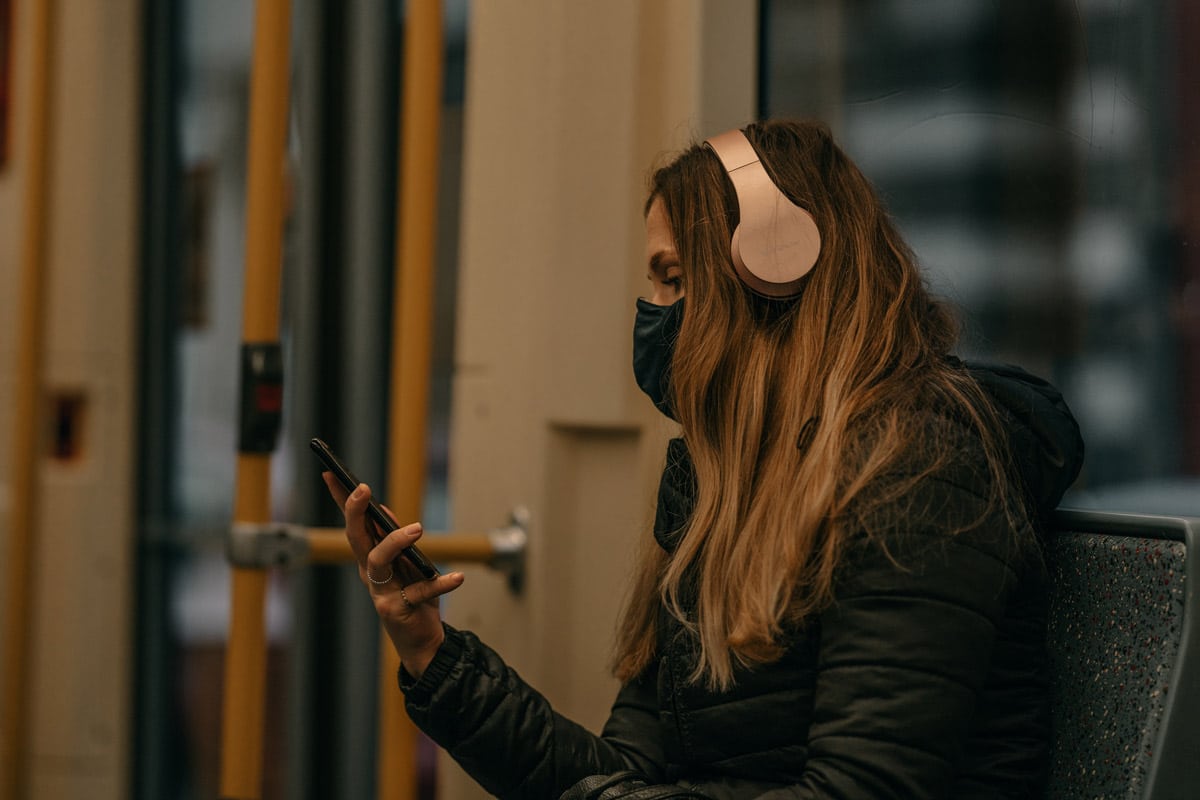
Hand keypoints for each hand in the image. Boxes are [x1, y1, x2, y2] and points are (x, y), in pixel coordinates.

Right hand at [322, 472, 464, 678]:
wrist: (420, 640)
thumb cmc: (413, 596)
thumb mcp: (406, 563)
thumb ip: (394, 538)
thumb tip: (383, 510)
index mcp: (369, 558)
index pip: (353, 524)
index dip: (340, 500)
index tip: (330, 474)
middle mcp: (369, 573)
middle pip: (356, 538)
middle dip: (354, 512)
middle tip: (363, 489)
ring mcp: (380, 592)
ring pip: (379, 561)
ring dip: (396, 541)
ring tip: (417, 529)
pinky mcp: (397, 609)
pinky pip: (419, 592)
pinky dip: (439, 583)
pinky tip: (457, 577)